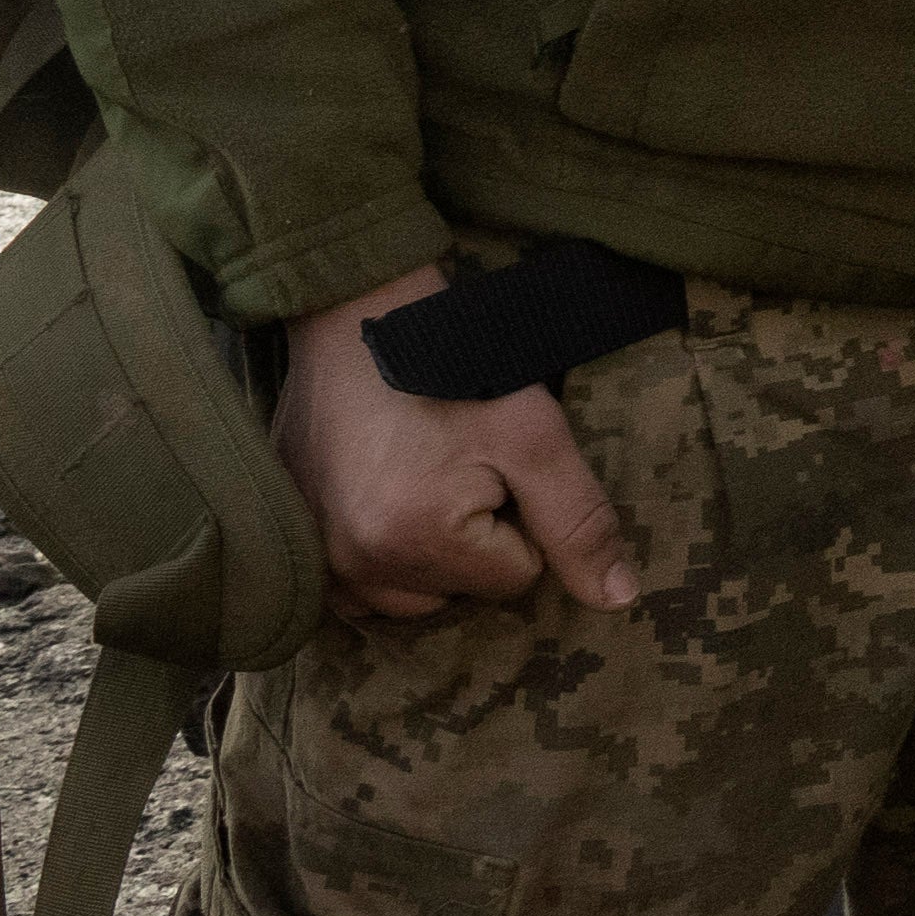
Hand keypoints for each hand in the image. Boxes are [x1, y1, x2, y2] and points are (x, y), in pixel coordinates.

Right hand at [275, 271, 640, 619]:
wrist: (357, 315)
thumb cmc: (454, 367)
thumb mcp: (535, 437)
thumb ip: (577, 523)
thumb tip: (618, 600)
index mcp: (414, 542)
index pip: (516, 578)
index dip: (523, 519)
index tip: (495, 463)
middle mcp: (353, 564)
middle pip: (461, 591)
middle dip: (475, 538)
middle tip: (455, 464)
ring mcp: (316, 555)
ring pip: (412, 594)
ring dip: (428, 550)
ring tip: (418, 476)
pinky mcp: (296, 536)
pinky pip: (358, 586)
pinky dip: (382, 555)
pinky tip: (384, 498)